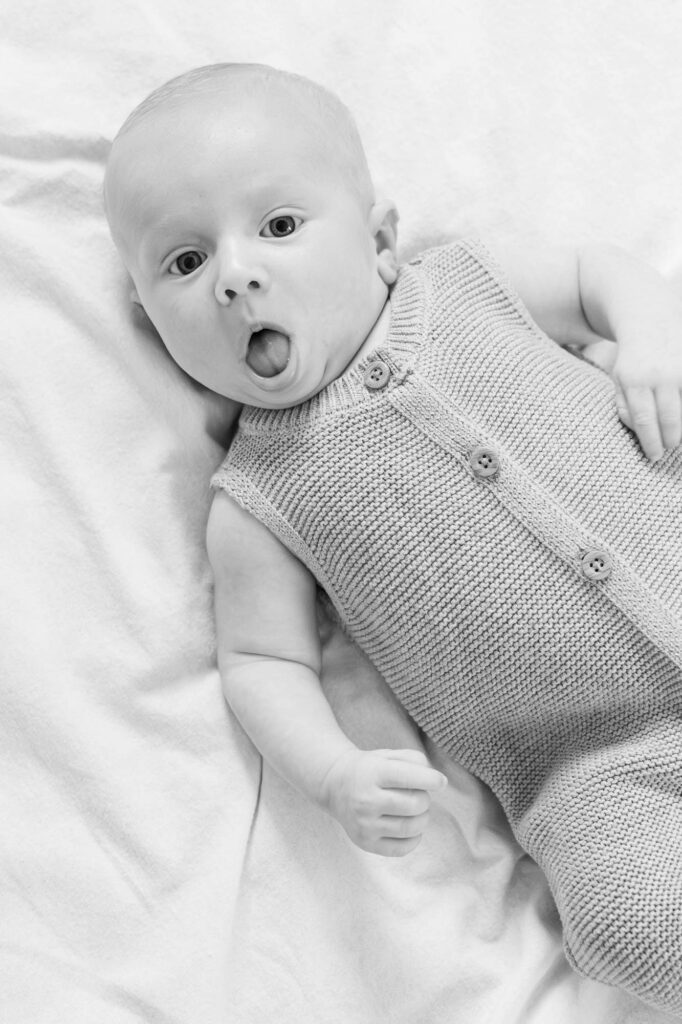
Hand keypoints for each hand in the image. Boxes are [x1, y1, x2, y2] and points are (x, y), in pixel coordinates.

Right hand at [319, 747, 447, 855]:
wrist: (334, 785)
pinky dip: (414, 838)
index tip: (440, 781)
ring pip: (412, 827)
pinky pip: (402, 849)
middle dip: (425, 798)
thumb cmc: (369, 769)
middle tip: (418, 794)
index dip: (432, 780)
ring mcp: (364, 825)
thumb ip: (415, 760)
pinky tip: (409, 826)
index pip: (408, 778)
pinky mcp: (366, 843)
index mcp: (372, 773)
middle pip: (415, 804)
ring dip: (422, 818)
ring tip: (414, 810)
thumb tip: (437, 781)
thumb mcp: (388, 755)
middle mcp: (366, 800)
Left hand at [612, 335, 681, 461]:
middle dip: (671, 439)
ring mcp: (681, 367)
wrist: (650, 316)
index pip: (644, 421)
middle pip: (669, 418)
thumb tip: (639, 432)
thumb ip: (624, 406)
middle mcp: (659, 374)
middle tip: (670, 447)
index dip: (651, 443)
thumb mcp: (618, 379)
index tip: (655, 457)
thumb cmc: (633, 357)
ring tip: (679, 436)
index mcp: (634, 380)